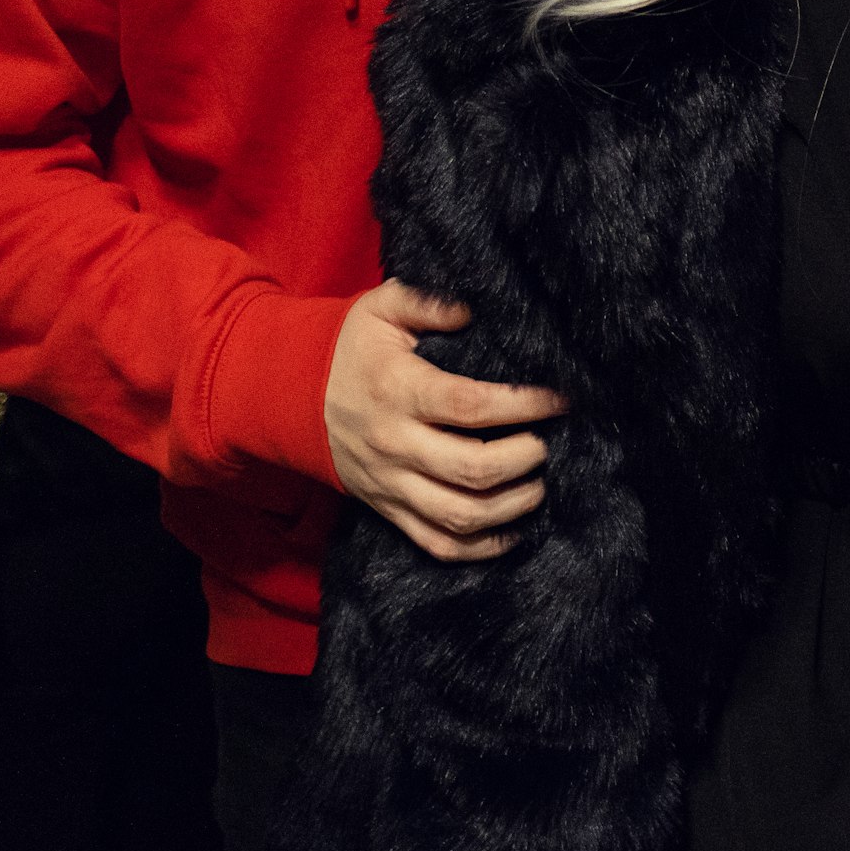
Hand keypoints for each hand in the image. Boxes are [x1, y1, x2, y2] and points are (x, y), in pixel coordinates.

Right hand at [324, 282, 566, 560]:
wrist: (289, 397)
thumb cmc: (349, 349)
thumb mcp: (381, 309)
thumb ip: (428, 302)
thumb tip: (474, 309)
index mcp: (398, 391)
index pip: (471, 406)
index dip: (523, 405)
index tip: (560, 399)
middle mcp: (395, 444)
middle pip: (472, 469)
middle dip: (525, 458)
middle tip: (549, 442)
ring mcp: (391, 484)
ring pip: (459, 515)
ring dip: (512, 506)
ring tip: (539, 484)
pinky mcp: (388, 510)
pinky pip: (437, 544)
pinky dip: (481, 548)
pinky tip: (514, 529)